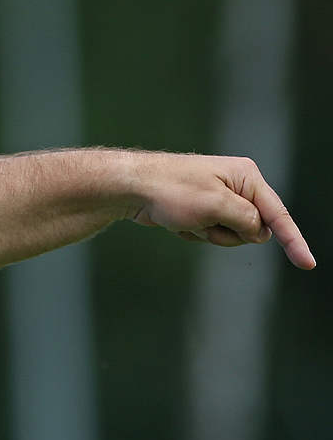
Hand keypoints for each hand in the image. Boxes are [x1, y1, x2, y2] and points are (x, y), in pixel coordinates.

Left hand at [128, 154, 314, 268]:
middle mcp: (237, 185)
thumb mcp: (216, 206)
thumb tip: (259, 232)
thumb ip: (246, 220)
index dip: (294, 240)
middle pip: (254, 228)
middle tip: (203, 221)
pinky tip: (176, 221)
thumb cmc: (171, 190)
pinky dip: (194, 232)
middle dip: (229, 234)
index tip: (308, 263)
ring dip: (209, 235)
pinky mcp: (202, 210)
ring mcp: (219, 198)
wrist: (131, 186)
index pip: (278, 214)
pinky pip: (210, 233)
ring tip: (187, 219)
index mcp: (246, 176)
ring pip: (231, 234)